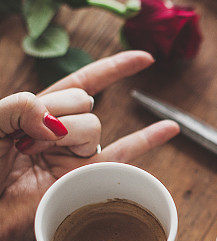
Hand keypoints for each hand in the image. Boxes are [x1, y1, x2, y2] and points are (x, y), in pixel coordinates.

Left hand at [0, 51, 178, 240]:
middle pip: (84, 104)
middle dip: (53, 114)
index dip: (113, 69)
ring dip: (63, 136)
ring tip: (32, 155)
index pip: (83, 84)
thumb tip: (57, 120)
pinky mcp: (83, 181)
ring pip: (92, 129)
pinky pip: (122, 157)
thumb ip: (21, 105)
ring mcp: (75, 158)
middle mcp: (63, 133)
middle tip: (22, 138)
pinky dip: (148, 140)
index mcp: (40, 113)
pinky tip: (170, 128)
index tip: (145, 59)